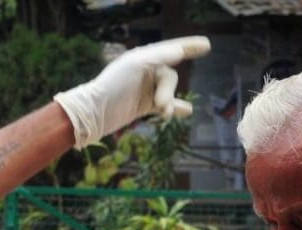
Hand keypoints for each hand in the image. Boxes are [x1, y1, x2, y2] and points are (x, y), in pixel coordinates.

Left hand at [53, 35, 210, 148]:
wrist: (94, 113)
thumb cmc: (112, 85)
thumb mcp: (135, 66)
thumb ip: (158, 57)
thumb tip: (179, 51)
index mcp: (144, 58)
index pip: (172, 49)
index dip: (189, 46)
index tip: (207, 45)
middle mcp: (146, 71)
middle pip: (171, 77)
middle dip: (168, 91)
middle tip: (160, 106)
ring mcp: (146, 89)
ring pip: (169, 93)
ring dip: (169, 103)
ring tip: (164, 113)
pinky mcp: (144, 106)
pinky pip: (166, 105)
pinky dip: (176, 108)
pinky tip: (188, 111)